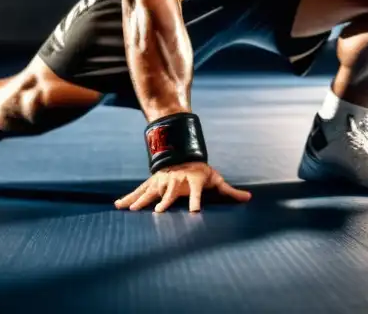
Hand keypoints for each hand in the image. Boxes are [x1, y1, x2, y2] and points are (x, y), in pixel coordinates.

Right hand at [114, 161, 251, 212]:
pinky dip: (128, 198)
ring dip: (141, 200)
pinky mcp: (152, 183)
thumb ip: (230, 191)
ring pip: (151, 192)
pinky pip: (139, 191)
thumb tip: (249, 199)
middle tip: (158, 211)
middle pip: (170, 192)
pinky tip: (118, 205)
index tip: (194, 212)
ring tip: (132, 210)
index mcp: (193, 181)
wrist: (183, 156)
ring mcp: (162, 182)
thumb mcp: (216, 180)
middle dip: (164, 201)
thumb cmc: (201, 172)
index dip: (196, 200)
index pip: (197, 192)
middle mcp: (176, 181)